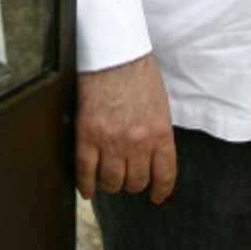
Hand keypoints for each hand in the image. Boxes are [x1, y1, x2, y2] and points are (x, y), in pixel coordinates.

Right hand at [76, 53, 176, 204]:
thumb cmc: (138, 72)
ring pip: (112, 182)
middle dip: (133, 182)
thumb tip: (153, 154)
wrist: (114, 54)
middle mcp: (138, 143)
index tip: (156, 196)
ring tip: (108, 178)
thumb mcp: (160, 105)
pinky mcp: (88, 135)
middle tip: (128, 176)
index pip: (164, 175)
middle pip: (136, 182)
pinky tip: (88, 189)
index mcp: (160, 134)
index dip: (160, 190)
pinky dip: (86, 185)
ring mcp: (111, 141)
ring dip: (111, 184)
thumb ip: (157, 133)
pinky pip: (86, 171)